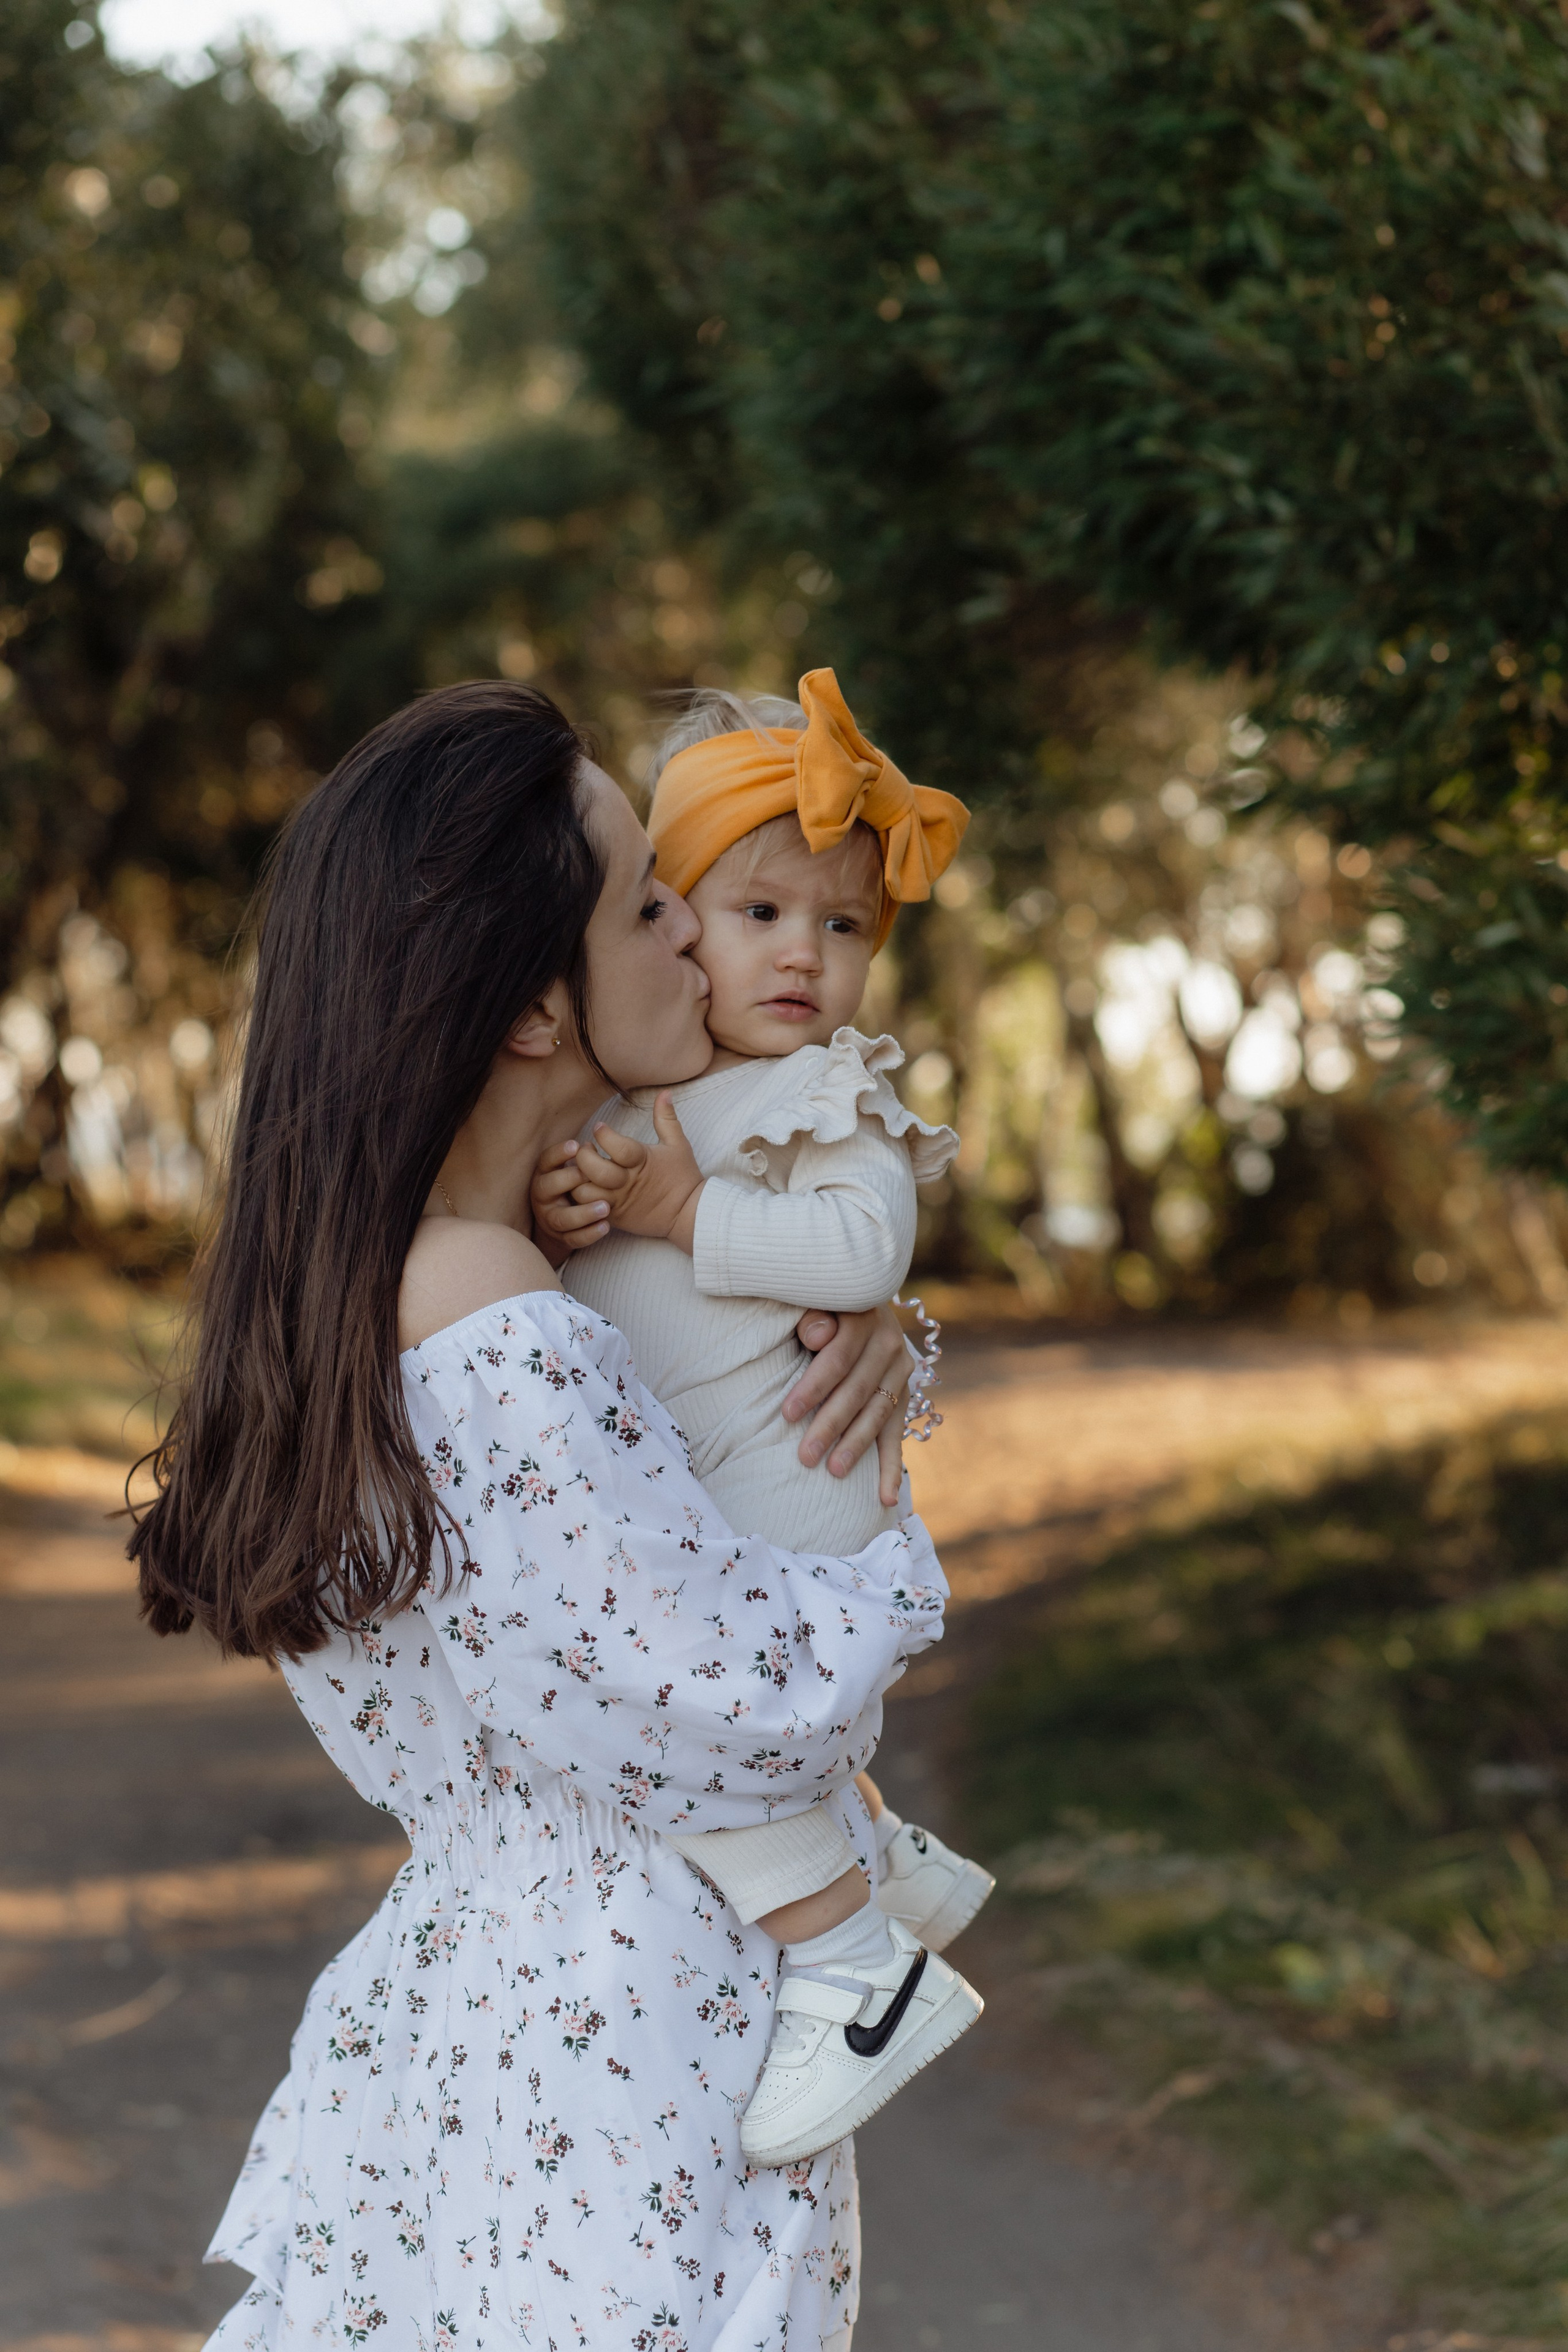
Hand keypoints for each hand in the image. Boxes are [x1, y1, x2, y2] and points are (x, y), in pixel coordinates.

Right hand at [531, 1137, 611, 1254]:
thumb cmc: (570, 1186)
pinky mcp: (562, 1238)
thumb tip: (597, 1136)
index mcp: (544, 1174)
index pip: (545, 1161)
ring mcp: (550, 1218)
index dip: (558, 1153)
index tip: (576, 1146)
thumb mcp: (570, 1169)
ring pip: (561, 1218)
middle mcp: (542, 1196)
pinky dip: (590, 1234)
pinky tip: (606, 1227)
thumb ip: (582, 1157)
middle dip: (568, 1180)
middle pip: (547, 1187)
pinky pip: (574, 1239)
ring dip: (583, 1213)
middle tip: (589, 1175)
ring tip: (605, 1207)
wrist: (559, 1224)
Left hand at [568, 1094, 705, 1251]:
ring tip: (581, 1170)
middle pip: (595, 1170)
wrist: (689, 1214)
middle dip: (584, 1156)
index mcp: (642, 1161)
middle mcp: (628, 1182)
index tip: (599, 1127)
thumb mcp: (678, 1144)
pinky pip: (588, 1209)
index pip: (618, 1147)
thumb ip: (666, 1118)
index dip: (603, 1135)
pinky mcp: (615, 1216)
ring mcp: (619, 1201)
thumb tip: (665, 1092)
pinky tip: (584, 1186)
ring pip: (585, 1192)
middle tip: (586, 1149)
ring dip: (578, 1179)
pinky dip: (581, 1198)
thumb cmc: (682, 1176)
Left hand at [787, 1304, 907, 1504]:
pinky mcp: (903, 1395)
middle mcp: (889, 1343)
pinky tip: (886, 1497)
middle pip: (858, 1392)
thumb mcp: (814, 1301)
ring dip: (857, 1446)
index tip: (786, 1415)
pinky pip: (897, 1434)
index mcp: (863, 1317)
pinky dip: (892, 1468)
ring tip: (833, 1472)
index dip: (813, 1387)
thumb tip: (815, 1335)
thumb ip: (813, 1315)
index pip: (838, 1358)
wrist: (856, 1302)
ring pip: (878, 1414)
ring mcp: (900, 1371)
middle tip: (806, 1456)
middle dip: (831, 1426)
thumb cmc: (819, 1307)